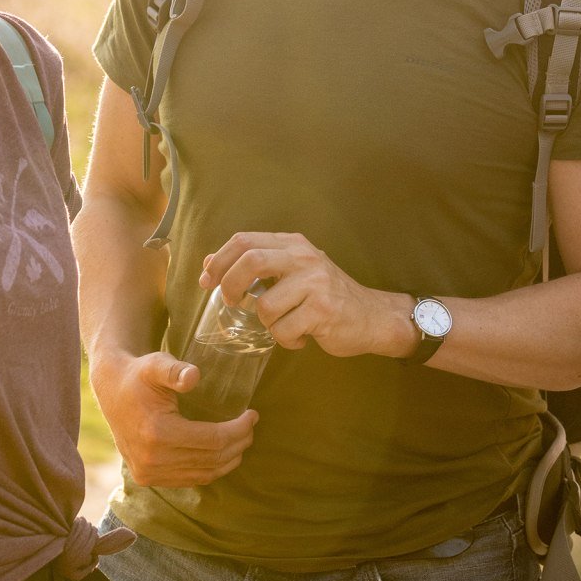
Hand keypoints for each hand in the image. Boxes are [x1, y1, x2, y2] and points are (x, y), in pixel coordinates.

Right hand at [89, 351, 256, 487]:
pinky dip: (210, 469)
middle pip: (211, 459)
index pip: (212, 440)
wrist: (111, 391)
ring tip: (242, 440)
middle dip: (238, 444)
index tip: (252, 415)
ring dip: (228, 460)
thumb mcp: (156, 364)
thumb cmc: (138, 374)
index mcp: (157, 432)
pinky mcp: (147, 478)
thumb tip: (194, 376)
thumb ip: (175, 370)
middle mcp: (152, 459)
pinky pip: (189, 479)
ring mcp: (148, 473)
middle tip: (251, 427)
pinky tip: (221, 454)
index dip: (238, 429)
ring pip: (203, 474)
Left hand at [201, 232, 414, 358]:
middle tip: (232, 303)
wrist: (373, 316)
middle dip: (231, 286)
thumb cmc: (326, 295)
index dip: (219, 261)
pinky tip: (301, 337)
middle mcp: (304, 257)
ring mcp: (315, 283)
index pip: (244, 240)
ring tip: (283, 325)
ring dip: (267, 324)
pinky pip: (283, 331)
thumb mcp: (292, 271)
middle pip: (250, 261)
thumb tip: (209, 263)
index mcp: (293, 244)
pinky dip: (285, 341)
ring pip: (265, 307)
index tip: (207, 281)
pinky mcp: (323, 311)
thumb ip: (256, 264)